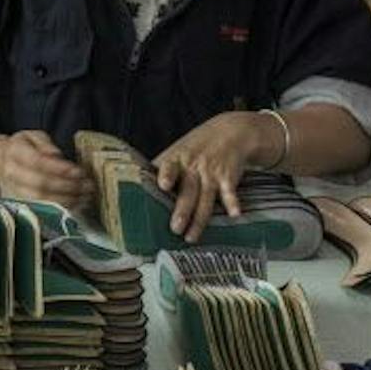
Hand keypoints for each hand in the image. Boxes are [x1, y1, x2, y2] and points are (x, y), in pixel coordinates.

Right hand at [0, 130, 91, 206]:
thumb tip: (57, 155)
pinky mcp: (20, 203)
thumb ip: (45, 144)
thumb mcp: (33, 136)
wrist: (2, 160)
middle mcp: (11, 173)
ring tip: (86, 195)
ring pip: (42, 200)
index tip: (80, 171)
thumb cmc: (24, 147)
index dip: (60, 169)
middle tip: (88, 185)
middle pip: (41, 184)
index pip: (38, 162)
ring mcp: (14, 190)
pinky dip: (62, 208)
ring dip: (68, 200)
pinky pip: (42, 210)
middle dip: (68, 186)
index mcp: (14, 151)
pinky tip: (77, 204)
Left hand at [152, 111, 274, 241]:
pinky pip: (230, 193)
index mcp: (177, 159)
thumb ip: (160, 169)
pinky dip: (233, 203)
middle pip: (188, 191)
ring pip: (205, 200)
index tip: (163, 185)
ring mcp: (211, 173)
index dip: (166, 176)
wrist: (230, 132)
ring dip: (199, 220)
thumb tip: (136, 187)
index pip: (169, 167)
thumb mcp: (177, 151)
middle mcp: (194, 166)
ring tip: (190, 237)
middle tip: (174, 229)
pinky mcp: (228, 178)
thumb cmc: (195, 147)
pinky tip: (235, 215)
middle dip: (181, 211)